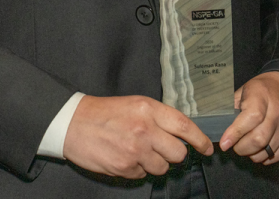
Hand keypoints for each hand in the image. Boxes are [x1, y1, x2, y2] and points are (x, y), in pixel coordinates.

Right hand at [63, 95, 213, 179]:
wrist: (72, 123)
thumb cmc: (103, 112)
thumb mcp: (134, 104)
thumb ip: (158, 117)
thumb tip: (181, 135)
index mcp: (148, 109)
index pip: (185, 127)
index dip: (200, 140)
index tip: (206, 148)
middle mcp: (145, 129)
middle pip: (178, 153)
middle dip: (173, 154)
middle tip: (160, 149)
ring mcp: (135, 150)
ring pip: (162, 167)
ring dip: (154, 162)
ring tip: (137, 150)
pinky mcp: (124, 167)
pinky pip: (143, 175)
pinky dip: (137, 169)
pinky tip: (124, 156)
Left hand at [219, 72, 278, 164]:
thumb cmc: (264, 89)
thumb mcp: (245, 90)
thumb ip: (232, 107)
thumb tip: (219, 126)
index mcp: (262, 96)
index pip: (250, 119)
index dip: (235, 133)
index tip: (224, 143)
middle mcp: (278, 112)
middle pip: (258, 139)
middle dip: (241, 148)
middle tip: (235, 145)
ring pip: (266, 152)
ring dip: (252, 154)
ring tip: (247, 146)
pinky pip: (276, 156)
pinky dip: (264, 157)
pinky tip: (260, 148)